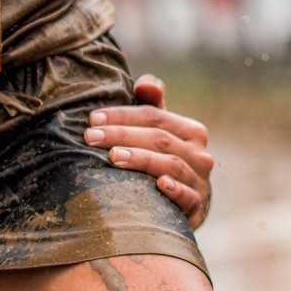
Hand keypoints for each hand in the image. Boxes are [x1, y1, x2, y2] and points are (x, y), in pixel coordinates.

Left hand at [84, 75, 213, 229]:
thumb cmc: (163, 162)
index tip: (93, 119)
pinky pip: (188, 196)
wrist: (184, 207)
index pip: (154, 116)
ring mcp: (200, 181)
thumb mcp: (159, 134)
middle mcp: (200, 153)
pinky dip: (175, 189)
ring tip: (114, 156)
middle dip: (122, 135)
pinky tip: (158, 184)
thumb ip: (152, 105)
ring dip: (141, 159)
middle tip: (91, 137)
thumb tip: (147, 83)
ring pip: (170, 164)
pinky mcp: (198, 207)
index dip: (122, 115)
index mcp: (191, 131)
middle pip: (158, 138)